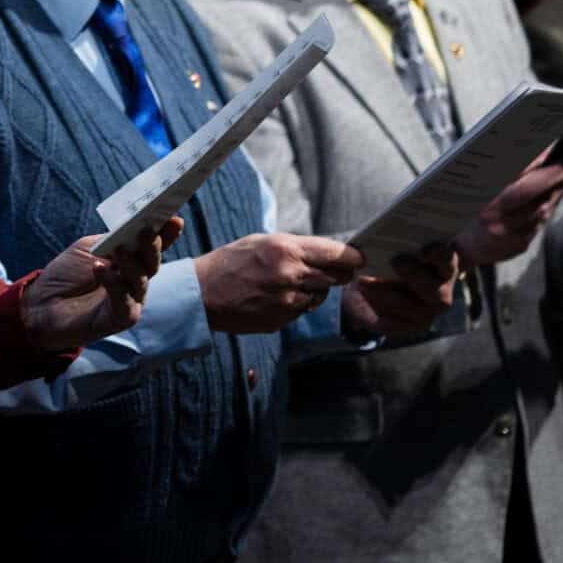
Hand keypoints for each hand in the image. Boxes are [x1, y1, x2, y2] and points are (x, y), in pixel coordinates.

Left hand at [22, 222, 174, 350]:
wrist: (42, 305)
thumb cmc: (66, 274)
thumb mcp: (88, 249)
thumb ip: (111, 239)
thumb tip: (133, 226)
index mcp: (129, 261)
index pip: (152, 245)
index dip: (166, 233)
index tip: (174, 218)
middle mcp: (134, 280)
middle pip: (151, 262)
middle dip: (153, 245)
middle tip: (148, 230)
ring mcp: (130, 300)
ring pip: (141, 280)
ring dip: (131, 263)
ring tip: (119, 249)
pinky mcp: (120, 318)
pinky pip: (124, 301)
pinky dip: (113, 283)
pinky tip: (99, 269)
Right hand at [194, 232, 362, 332]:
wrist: (202, 293)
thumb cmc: (231, 262)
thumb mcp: (262, 242)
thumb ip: (296, 247)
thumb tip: (328, 253)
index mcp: (286, 249)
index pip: (336, 253)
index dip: (352, 256)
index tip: (359, 257)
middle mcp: (291, 275)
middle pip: (336, 276)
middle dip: (338, 273)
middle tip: (335, 271)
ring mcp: (288, 301)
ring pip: (320, 295)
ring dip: (314, 289)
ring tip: (289, 282)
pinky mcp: (283, 319)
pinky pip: (302, 310)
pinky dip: (297, 304)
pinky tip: (276, 296)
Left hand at [343, 243, 460, 339]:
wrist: (368, 286)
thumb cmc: (385, 258)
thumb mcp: (392, 246)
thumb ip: (396, 240)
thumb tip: (389, 232)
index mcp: (443, 267)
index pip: (447, 261)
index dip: (440, 256)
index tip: (426, 249)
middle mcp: (441, 292)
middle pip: (434, 289)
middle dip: (415, 275)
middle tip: (397, 262)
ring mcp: (427, 313)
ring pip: (410, 307)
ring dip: (385, 292)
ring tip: (363, 280)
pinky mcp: (409, 327)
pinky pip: (394, 322)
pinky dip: (376, 307)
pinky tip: (363, 295)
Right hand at [455, 154, 562, 266]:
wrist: (455, 247)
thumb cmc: (459, 209)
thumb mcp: (469, 188)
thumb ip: (494, 174)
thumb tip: (527, 154)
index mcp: (483, 203)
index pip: (521, 182)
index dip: (542, 167)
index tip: (555, 153)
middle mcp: (498, 222)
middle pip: (537, 196)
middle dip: (555, 178)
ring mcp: (510, 236)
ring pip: (542, 210)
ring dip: (553, 193)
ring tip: (558, 178)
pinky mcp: (518, 246)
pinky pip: (538, 223)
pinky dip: (545, 209)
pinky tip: (545, 199)